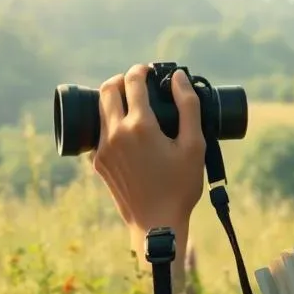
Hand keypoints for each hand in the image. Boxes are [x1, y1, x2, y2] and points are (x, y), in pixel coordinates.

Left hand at [91, 64, 205, 252]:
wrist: (156, 224)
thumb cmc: (180, 186)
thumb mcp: (194, 145)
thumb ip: (188, 107)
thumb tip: (178, 78)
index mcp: (140, 126)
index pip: (133, 82)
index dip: (141, 70)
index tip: (150, 71)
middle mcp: (116, 133)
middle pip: (107, 89)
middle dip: (122, 79)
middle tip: (138, 83)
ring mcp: (103, 149)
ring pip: (101, 110)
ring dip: (114, 99)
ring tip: (133, 104)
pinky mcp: (98, 162)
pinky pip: (100, 132)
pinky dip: (111, 122)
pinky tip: (127, 130)